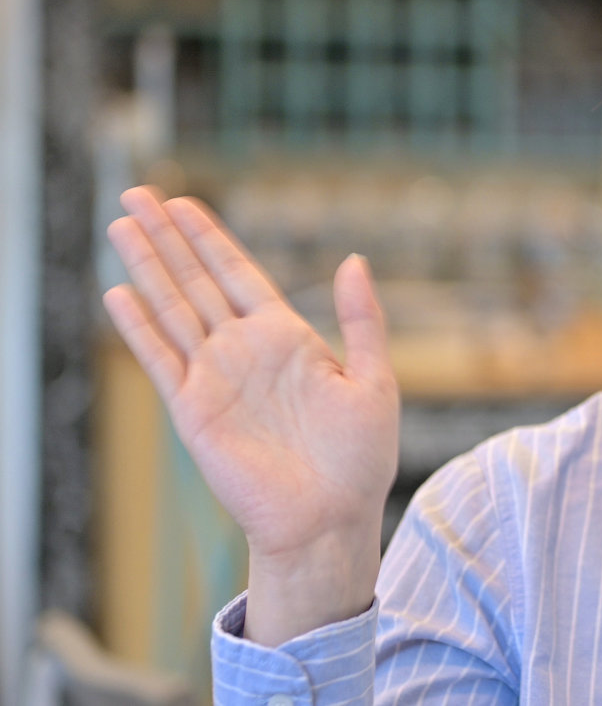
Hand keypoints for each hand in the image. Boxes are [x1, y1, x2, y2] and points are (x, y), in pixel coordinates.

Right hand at [102, 185, 399, 643]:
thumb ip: (362, 319)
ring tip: (120, 225)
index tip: (185, 202)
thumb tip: (353, 258)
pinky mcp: (194, 410)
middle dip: (168, 238)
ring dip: (147, 268)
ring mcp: (215, 378)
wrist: (331, 518)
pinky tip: (120, 293)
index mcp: (287, 339)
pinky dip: (140, 328)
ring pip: (173, 310)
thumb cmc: (360, 457)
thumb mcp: (374, 379)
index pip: (239, 274)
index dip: (211, 238)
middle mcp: (244, 351)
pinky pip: (162, 360)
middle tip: (138, 192)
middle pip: (197, 281)